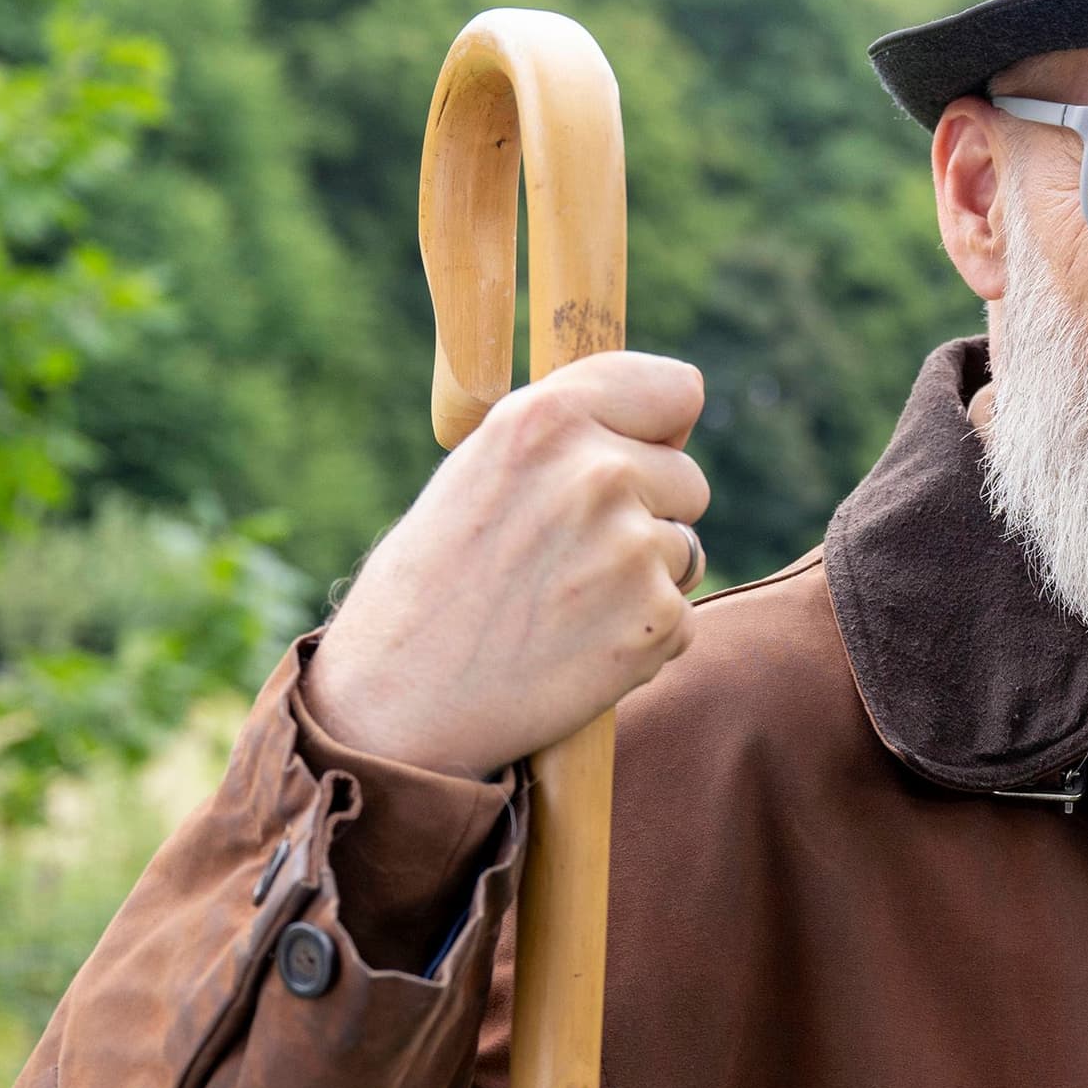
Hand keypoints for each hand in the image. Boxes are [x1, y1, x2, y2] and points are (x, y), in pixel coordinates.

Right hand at [309, 353, 710, 778]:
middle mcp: (598, 473)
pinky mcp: (658, 621)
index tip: (642, 450)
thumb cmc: (434, 580)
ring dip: (643, 579)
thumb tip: (666, 428)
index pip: (675, 390)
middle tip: (568, 555)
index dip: (659, 429)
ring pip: (685, 551)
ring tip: (560, 605)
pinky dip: (642, 636)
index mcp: (546, 419)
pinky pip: (682, 616)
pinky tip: (575, 648)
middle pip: (688, 480)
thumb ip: (567, 437)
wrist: (398, 697)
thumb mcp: (481, 469)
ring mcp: (634, 549)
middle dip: (649, 513)